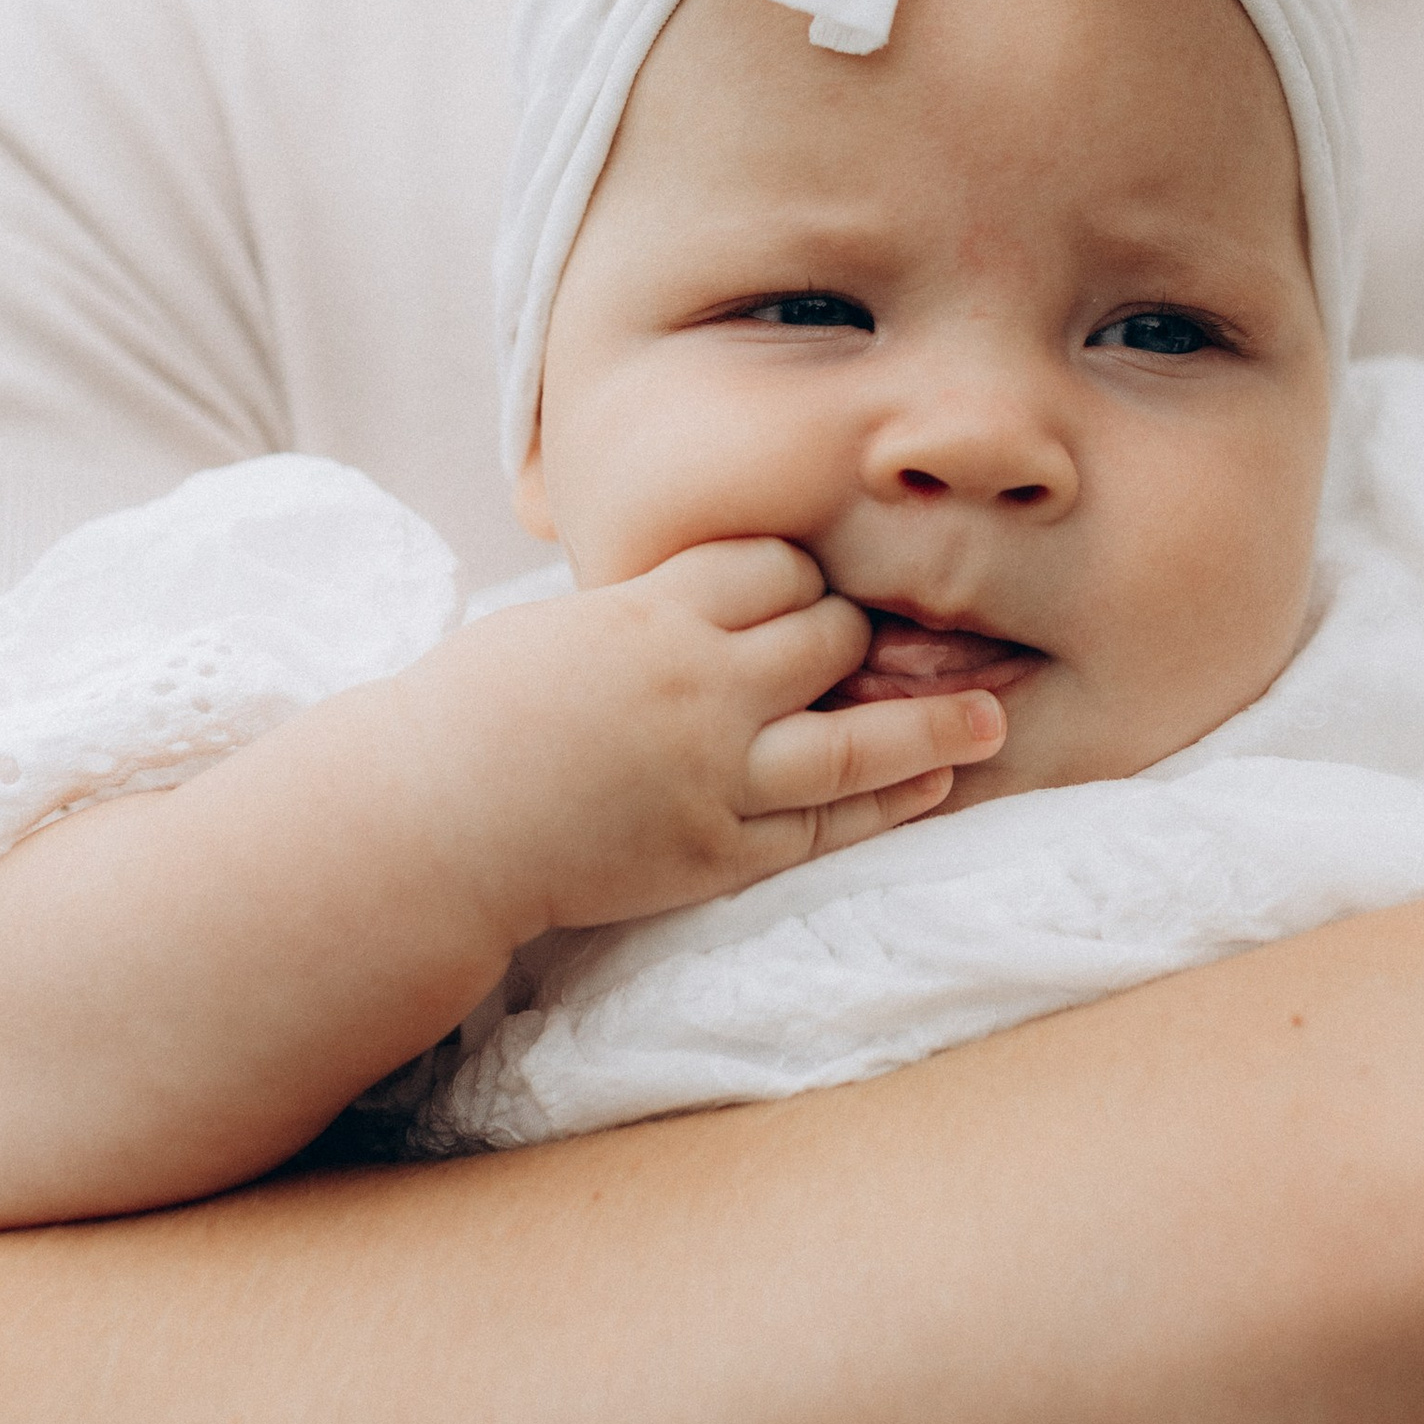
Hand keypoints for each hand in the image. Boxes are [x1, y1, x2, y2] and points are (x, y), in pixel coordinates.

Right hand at [401, 539, 1005, 944]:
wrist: (428, 825)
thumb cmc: (478, 712)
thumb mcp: (566, 622)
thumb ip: (654, 606)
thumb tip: (731, 590)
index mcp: (653, 615)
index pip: (777, 567)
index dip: (799, 576)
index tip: (801, 587)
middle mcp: (699, 690)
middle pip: (827, 637)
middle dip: (851, 636)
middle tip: (863, 646)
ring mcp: (713, 778)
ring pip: (855, 740)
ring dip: (933, 724)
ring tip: (994, 715)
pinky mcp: (715, 856)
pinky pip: (824, 828)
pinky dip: (883, 804)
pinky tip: (931, 784)